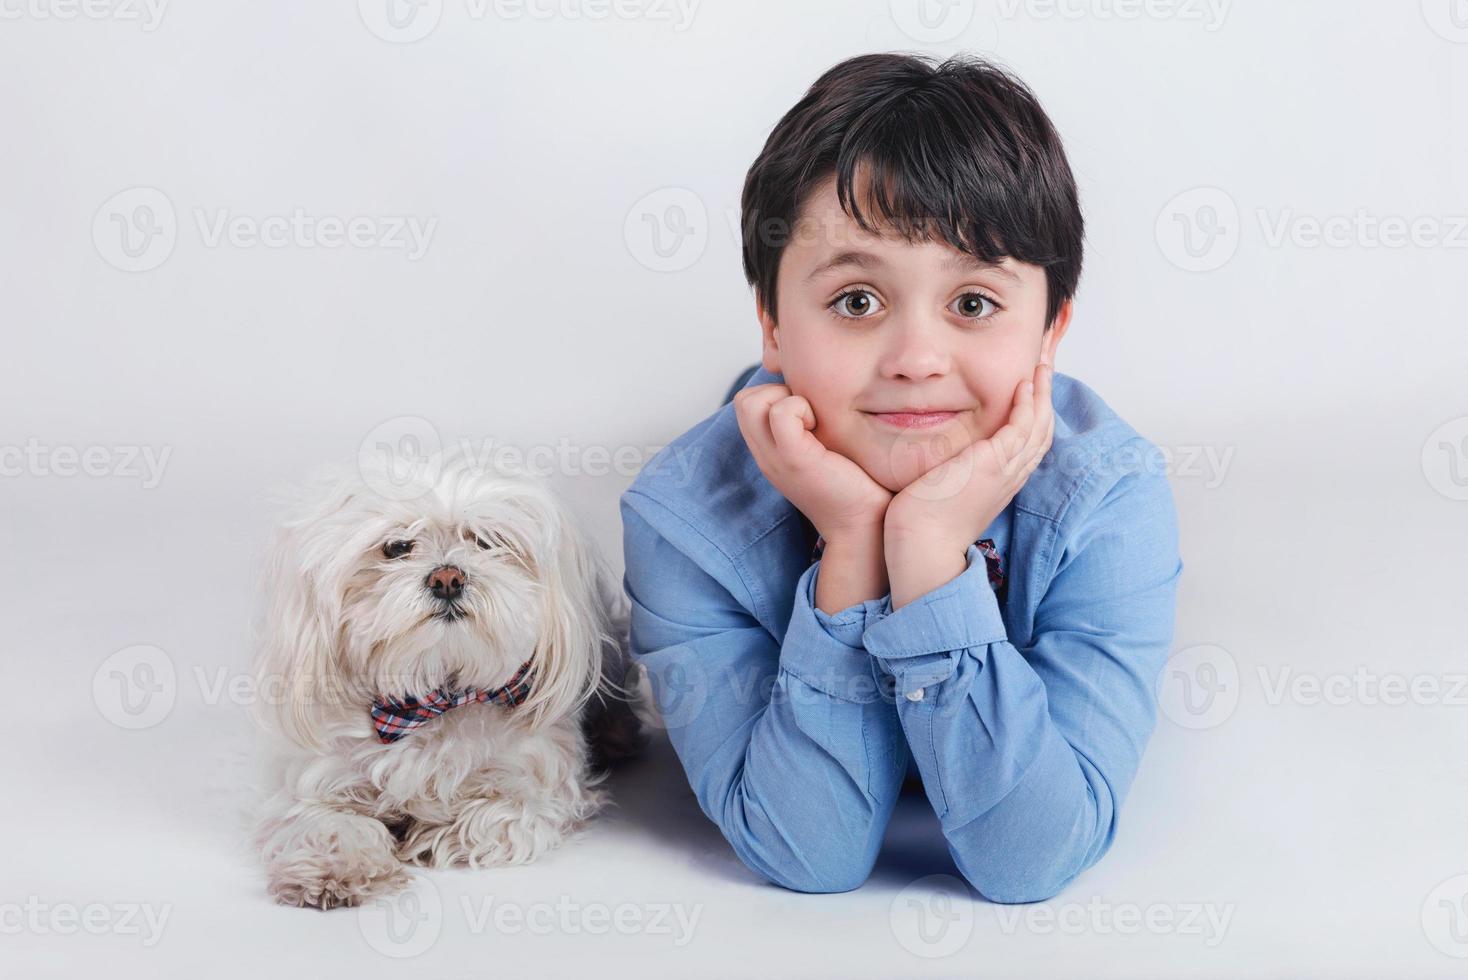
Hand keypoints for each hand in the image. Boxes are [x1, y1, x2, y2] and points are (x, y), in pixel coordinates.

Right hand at [733, 384, 892, 542]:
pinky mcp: (795, 459)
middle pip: (744, 400)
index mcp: (769, 452)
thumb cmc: (855, 485)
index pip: (748, 403)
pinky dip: (801, 407)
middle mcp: (765, 455)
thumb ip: (810, 427)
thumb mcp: (822, 450)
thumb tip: (822, 393)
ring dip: (786, 398)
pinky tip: (822, 428)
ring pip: (751, 401)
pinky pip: (781, 413)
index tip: (808, 412)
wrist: (866, 527)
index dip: (776, 394)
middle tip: (809, 413)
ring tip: (813, 421)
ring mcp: (775, 458)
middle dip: (777, 391)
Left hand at [883, 360, 1054, 607]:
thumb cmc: (924, 524)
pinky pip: (1020, 427)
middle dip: (1046, 398)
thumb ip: (952, 471)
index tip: (1031, 390)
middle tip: (1045, 368)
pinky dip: (1027, 405)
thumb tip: (942, 461)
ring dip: (1043, 394)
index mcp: (1002, 482)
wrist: (922, 545)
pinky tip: (1023, 385)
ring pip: (1038, 426)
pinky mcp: (992, 464)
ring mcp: (1005, 470)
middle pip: (1042, 431)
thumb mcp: (945, 490)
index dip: (1035, 415)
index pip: (1029, 443)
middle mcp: (1010, 476)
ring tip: (1042, 366)